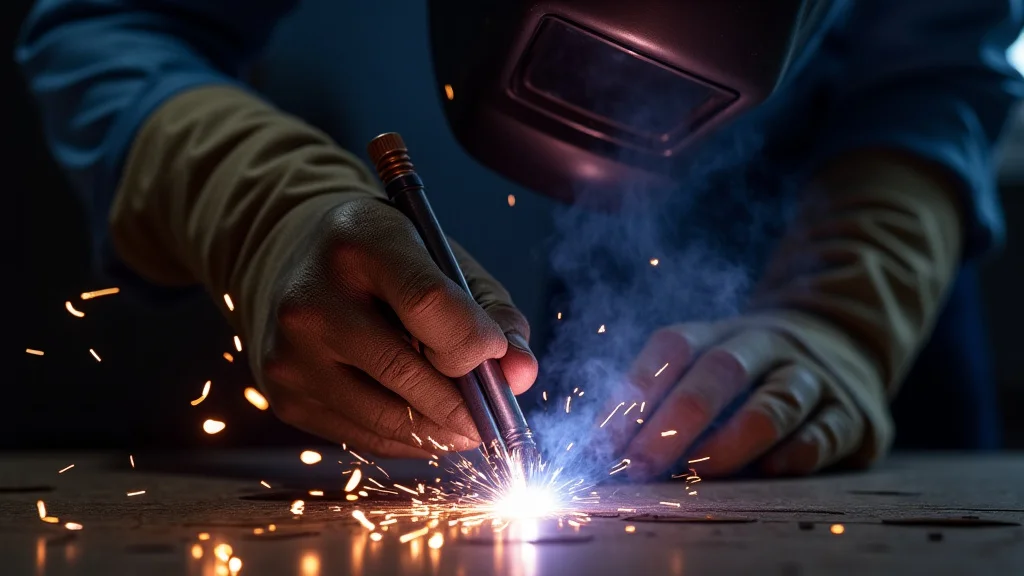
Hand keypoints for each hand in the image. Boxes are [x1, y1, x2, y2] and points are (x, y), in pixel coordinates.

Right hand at [258, 197, 536, 457]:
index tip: (497, 357)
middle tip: (494, 416)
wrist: (295, 258)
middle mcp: (312, 297)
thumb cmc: (387, 259)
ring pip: (385, 416)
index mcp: (360, 242)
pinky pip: (362, 435)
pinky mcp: (284, 393)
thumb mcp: (441, 259)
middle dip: (464, 403)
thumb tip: (522, 375)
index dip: (475, 341)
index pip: (428, 303)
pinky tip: (426, 425)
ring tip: (467, 425)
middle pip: (406, 370)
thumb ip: (492, 312)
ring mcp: (290, 351)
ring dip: (440, 431)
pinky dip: (406, 439)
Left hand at [605, 312, 888, 478]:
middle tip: (640, 462)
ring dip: (732, 440)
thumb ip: (663, 398)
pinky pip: (824, 434)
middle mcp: (768, 346)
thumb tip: (604, 450)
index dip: (636, 390)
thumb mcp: (710, 362)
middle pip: (721, 371)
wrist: (846, 338)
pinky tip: (767, 470)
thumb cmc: (752, 369)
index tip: (603, 439)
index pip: (674, 347)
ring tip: (698, 469)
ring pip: (777, 400)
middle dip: (676, 419)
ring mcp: (814, 376)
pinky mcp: (853, 415)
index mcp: (722, 333)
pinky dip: (793, 454)